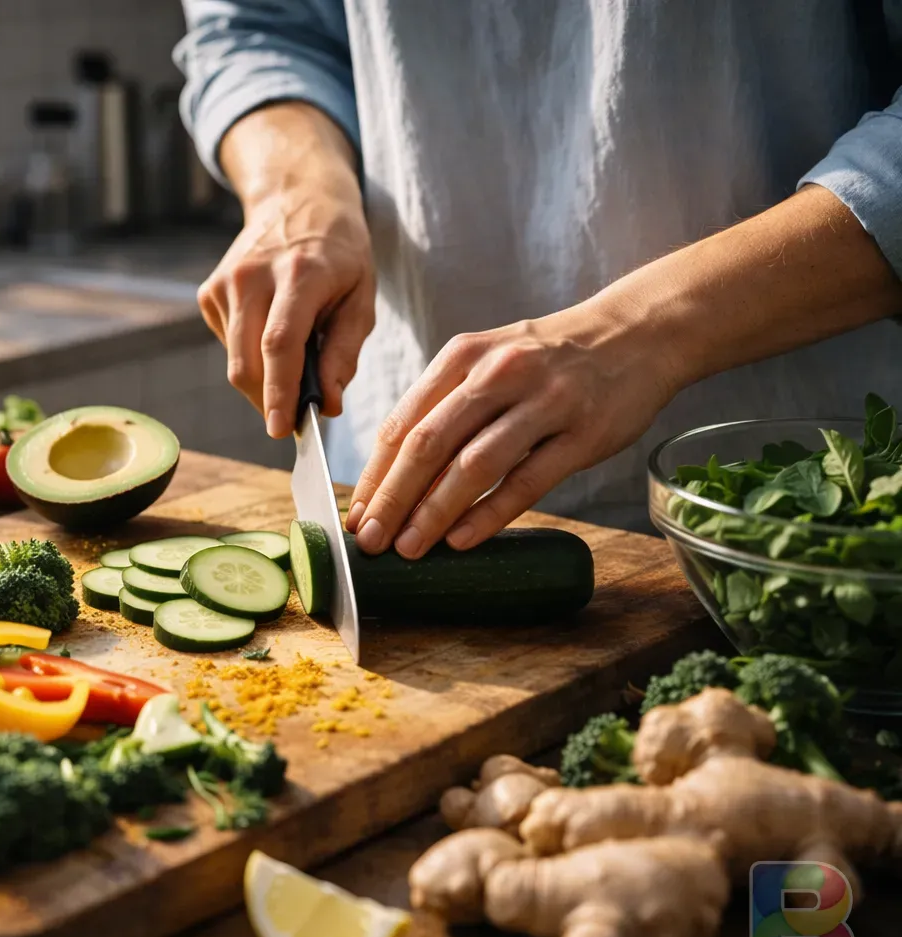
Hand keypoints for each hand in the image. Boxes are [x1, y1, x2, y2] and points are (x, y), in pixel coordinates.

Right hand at [200, 103, 374, 435]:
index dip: (279, 392)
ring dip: (260, 384)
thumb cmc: (338, 254)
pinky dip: (250, 356)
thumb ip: (345, 352)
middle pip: (247, 362)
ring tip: (290, 373)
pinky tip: (269, 334)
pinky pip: (228, 346)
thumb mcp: (361, 296)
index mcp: (300, 273)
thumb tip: (329, 404)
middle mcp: (254, 275)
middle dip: (267, 402)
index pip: (280, 344)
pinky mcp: (209, 291)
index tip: (281, 430)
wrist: (297, 200)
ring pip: (234, 361)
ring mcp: (226, 282)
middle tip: (291, 418)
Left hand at [344, 307, 682, 557]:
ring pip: (474, 466)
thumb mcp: (488, 359)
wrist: (637, 332)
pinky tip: (462, 540)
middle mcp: (498, 374)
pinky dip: (489, 514)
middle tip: (370, 540)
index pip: (403, 422)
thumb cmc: (549, 358)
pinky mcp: (583, 433)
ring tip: (409, 548)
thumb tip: (394, 472)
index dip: (374, 474)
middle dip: (392, 498)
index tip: (355, 514)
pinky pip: (526, 480)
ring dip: (434, 513)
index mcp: (463, 357)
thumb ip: (445, 404)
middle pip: (428, 445)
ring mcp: (543, 402)